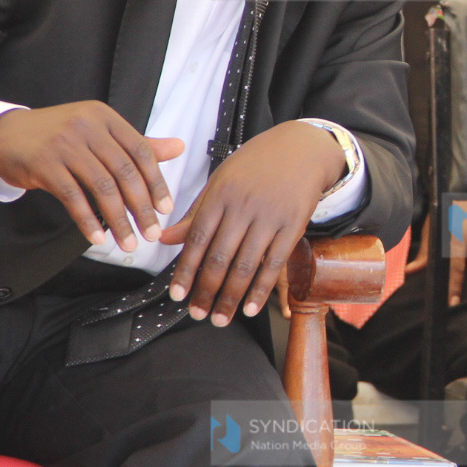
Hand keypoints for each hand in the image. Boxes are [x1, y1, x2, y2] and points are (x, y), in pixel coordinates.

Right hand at [0, 102, 181, 250]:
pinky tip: (98, 237)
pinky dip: (88, 220)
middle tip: (152, 232)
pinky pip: (73, 197)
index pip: (140, 151)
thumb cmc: (58, 136)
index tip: (165, 208)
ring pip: (101, 187)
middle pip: (124, 172)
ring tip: (129, 242)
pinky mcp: (45, 164)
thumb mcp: (98, 132)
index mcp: (105, 117)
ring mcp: (65, 144)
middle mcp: (87, 127)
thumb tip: (178, 147)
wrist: (6, 135)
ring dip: (118, 220)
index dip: (156, 182)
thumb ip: (137, 144)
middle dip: (141, 207)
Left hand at [162, 120, 347, 325]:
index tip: (177, 295)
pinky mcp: (293, 226)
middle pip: (219, 257)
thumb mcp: (220, 180)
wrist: (301, 148)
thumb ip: (195, 212)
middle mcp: (243, 207)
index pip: (197, 239)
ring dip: (230, 297)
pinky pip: (274, 264)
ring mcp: (270, 217)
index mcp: (220, 195)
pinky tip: (251, 308)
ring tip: (219, 318)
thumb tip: (165, 239)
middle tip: (197, 314)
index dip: (185, 271)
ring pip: (246, 265)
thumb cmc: (256, 164)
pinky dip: (261, 290)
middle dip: (206, 291)